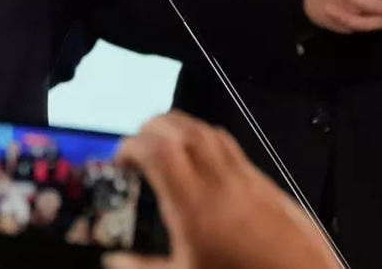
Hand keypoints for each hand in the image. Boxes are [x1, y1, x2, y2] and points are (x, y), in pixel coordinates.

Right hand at [104, 111, 339, 268]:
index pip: (158, 150)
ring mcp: (246, 180)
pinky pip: (232, 147)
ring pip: (208, 131)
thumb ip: (143, 267)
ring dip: (180, 128)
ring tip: (164, 142)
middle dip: (152, 127)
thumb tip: (115, 262)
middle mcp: (221, 184)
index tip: (121, 157)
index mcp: (195, 207)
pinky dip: (208, 141)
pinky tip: (203, 160)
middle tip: (137, 143)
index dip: (132, 146)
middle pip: (182, 129)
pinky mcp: (265, 184)